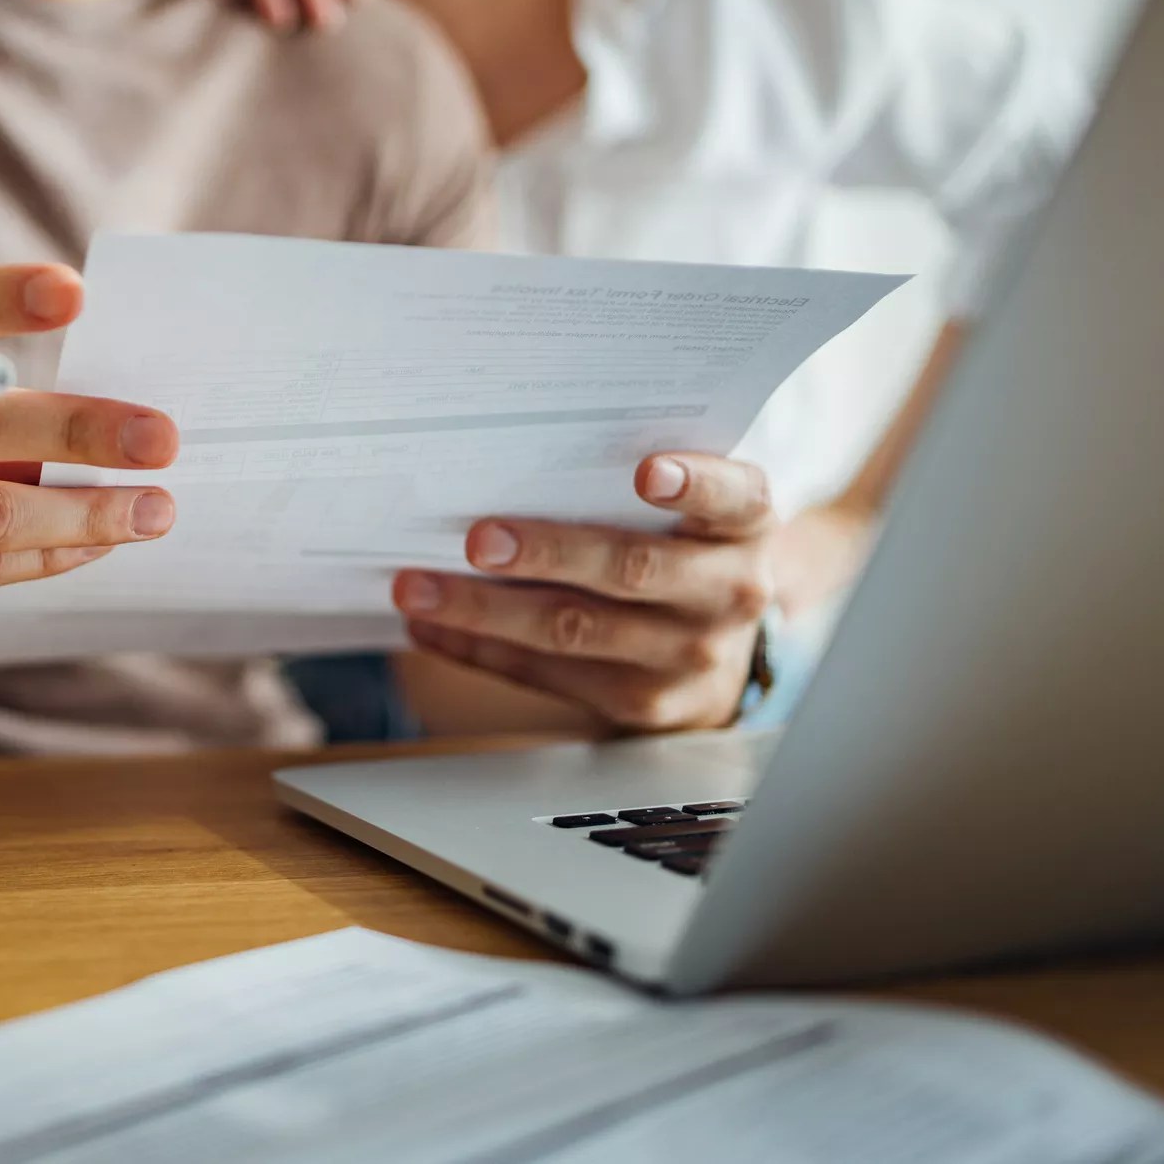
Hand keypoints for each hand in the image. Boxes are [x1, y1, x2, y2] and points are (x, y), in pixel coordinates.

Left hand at [395, 454, 777, 734]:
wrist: (723, 652)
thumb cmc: (683, 551)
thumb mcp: (692, 514)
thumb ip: (633, 486)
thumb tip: (506, 460)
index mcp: (746, 528)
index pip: (733, 499)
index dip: (695, 486)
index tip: (647, 472)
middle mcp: (728, 592)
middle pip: (632, 569)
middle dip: (548, 553)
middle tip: (477, 538)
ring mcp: (688, 656)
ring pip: (575, 630)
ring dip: (485, 610)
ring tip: (418, 588)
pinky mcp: (642, 704)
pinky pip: (547, 675)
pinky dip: (480, 649)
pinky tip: (432, 628)